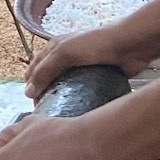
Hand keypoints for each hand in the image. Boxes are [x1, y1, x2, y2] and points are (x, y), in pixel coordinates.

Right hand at [25, 21, 153, 100]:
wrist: (131, 45)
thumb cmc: (97, 43)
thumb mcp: (65, 53)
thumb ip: (45, 70)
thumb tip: (28, 92)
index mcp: (55, 47)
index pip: (35, 68)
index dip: (31, 84)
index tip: (32, 103)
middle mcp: (67, 57)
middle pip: (50, 79)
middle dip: (45, 94)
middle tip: (46, 112)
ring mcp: (83, 68)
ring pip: (67, 88)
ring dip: (63, 100)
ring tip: (60, 116)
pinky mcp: (97, 78)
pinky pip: (84, 92)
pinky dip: (80, 101)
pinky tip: (78, 112)